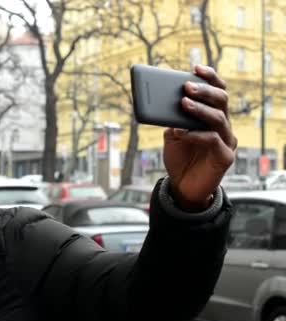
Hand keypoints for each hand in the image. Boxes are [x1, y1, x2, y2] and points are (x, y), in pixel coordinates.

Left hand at [163, 65, 236, 210]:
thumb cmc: (179, 157)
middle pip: (221, 100)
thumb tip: (163, 102)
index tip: (195, 67)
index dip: (210, 77)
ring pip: (218, 118)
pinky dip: (195, 134)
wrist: (182, 186)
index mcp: (212, 116)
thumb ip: (172, 120)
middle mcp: (223, 126)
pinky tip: (181, 131)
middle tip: (187, 86)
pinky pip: (212, 140)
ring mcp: (226, 141)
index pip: (217, 91)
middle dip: (204, 90)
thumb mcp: (172, 134)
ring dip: (199, 109)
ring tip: (183, 103)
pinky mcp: (225, 157)